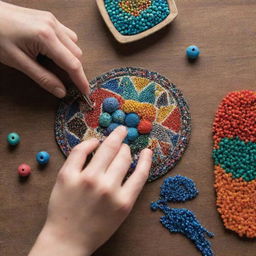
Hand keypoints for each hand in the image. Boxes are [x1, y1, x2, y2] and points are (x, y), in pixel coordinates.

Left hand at [0, 1, 88, 97]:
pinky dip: (67, 48)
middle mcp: (54, 26)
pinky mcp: (50, 19)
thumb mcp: (18, 62)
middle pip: (77, 54)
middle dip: (75, 70)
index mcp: (46, 37)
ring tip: (59, 68)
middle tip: (69, 83)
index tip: (86, 92)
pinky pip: (67, 36)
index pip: (72, 64)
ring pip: (75, 44)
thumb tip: (61, 92)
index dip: (81, 80)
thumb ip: (43, 78)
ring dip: (72, 59)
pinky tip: (56, 53)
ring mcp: (53, 20)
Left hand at [29, 126, 151, 255]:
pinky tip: (95, 141)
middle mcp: (107, 188)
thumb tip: (133, 163)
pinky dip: (89, 143)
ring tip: (117, 133)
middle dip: (126, 146)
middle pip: (123, 157)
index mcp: (124, 201)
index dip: (146, 158)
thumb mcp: (120, 213)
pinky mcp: (67, 175)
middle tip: (125, 137)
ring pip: (106, 149)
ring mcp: (86, 180)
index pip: (141, 172)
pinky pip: (80, 151)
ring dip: (114, 138)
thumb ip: (129, 190)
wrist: (67, 240)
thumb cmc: (96, 228)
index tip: (147, 150)